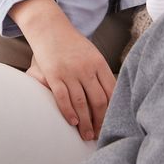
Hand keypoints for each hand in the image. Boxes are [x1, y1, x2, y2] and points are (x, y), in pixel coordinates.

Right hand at [12, 0, 114, 141]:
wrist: (50, 28)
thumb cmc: (72, 45)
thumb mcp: (91, 54)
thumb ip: (100, 74)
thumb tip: (111, 96)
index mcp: (99, 63)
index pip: (112, 92)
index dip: (113, 111)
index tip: (113, 123)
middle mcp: (87, 69)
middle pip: (99, 101)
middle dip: (100, 121)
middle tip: (99, 135)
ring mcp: (70, 72)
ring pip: (81, 103)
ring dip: (85, 122)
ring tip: (86, 135)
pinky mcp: (54, 74)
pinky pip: (63, 97)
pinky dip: (68, 111)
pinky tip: (73, 122)